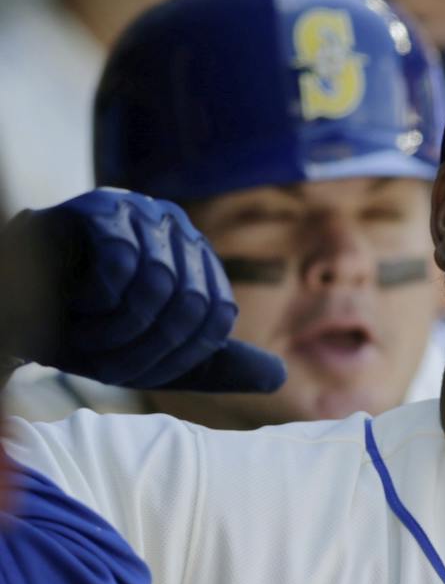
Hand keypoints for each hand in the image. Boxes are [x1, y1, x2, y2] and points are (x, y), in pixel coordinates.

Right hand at [4, 189, 285, 392]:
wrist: (14, 313)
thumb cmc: (85, 331)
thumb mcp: (155, 357)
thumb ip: (213, 364)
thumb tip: (278, 376)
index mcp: (198, 259)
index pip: (219, 314)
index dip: (182, 356)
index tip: (139, 374)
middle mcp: (177, 228)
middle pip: (192, 303)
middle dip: (147, 350)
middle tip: (104, 364)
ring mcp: (140, 211)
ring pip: (157, 287)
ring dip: (116, 331)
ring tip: (85, 337)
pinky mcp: (99, 207)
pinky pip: (119, 263)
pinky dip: (94, 299)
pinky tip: (73, 301)